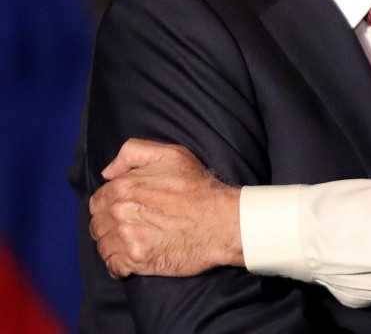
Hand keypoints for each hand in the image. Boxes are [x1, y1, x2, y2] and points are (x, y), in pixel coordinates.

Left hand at [89, 138, 243, 277]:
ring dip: (114, 245)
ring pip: (103, 246)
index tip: (124, 209)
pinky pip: (113, 268)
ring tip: (133, 242)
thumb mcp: (171, 154)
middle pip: (97, 225)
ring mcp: (128, 238)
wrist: (223, 221)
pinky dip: (119, 266)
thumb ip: (133, 152)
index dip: (110, 205)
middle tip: (130, 227)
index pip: (97, 201)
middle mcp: (120, 213)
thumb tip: (108, 173)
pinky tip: (132, 259)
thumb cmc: (199, 187)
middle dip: (109, 226)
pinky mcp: (138, 260)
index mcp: (123, 187)